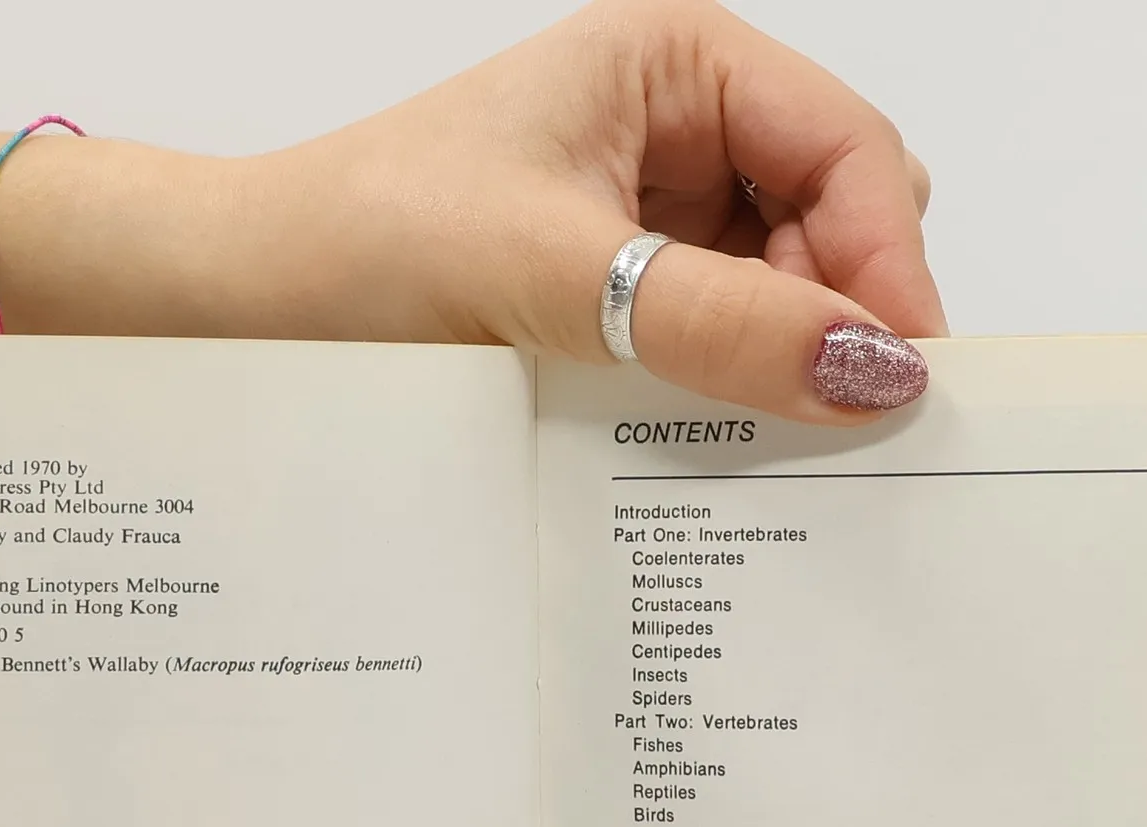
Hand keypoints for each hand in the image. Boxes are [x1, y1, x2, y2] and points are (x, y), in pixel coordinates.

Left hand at [263, 0, 943, 416]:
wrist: (248, 309)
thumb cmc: (366, 242)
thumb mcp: (558, 275)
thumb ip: (721, 324)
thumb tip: (873, 371)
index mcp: (677, 64)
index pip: (849, 151)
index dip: (887, 263)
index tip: (898, 380)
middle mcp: (679, 131)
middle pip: (837, 223)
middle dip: (839, 317)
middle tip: (827, 427)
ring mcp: (656, 219)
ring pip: (788, 294)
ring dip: (784, 366)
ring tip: (755, 441)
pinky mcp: (625, 298)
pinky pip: (724, 344)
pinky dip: (734, 393)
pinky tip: (710, 440)